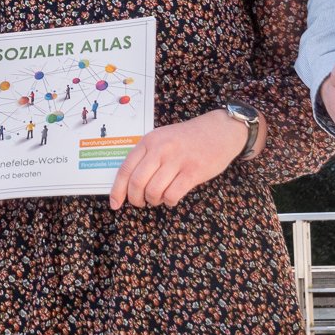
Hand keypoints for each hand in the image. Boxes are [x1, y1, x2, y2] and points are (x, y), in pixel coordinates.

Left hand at [108, 111, 246, 209]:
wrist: (219, 130)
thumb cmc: (188, 138)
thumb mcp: (162, 138)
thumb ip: (146, 155)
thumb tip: (128, 184)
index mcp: (149, 141)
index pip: (125, 169)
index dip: (117, 190)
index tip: (115, 204)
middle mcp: (160, 149)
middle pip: (137, 183)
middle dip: (136, 199)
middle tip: (141, 203)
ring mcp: (177, 160)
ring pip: (153, 191)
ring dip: (153, 200)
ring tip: (159, 197)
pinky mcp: (193, 171)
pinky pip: (172, 195)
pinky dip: (169, 201)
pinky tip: (172, 197)